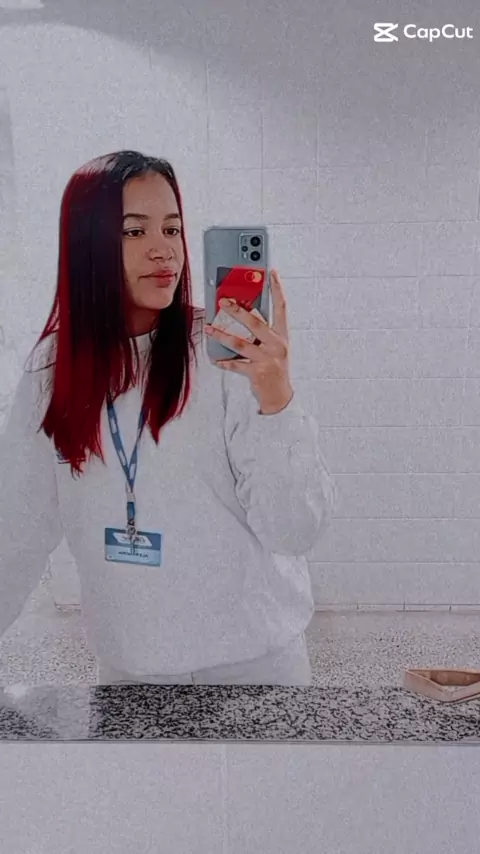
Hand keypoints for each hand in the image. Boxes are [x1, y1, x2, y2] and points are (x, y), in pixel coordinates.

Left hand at [204, 269, 293, 414]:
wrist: (279, 397)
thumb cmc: (273, 368)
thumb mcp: (273, 347)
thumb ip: (262, 332)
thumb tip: (242, 313)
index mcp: (282, 335)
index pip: (281, 307)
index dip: (277, 289)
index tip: (271, 272)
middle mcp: (277, 345)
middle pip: (256, 323)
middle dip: (238, 311)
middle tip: (223, 301)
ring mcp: (268, 359)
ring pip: (241, 343)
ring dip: (222, 335)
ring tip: (209, 328)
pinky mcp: (258, 373)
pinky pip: (236, 365)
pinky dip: (225, 362)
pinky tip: (216, 360)